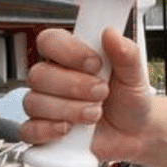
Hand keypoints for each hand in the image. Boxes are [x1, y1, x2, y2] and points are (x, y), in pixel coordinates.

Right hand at [19, 27, 151, 161]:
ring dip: (68, 109)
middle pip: (38, 74)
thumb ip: (125, 54)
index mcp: (71, 57)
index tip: (95, 63)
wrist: (137, 134)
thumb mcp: (134, 75)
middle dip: (73, 86)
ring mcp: (46, 106)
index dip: (68, 51)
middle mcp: (53, 79)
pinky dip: (48, 130)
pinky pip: (29, 130)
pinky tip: (68, 130)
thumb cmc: (130, 100)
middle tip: (101, 92)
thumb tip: (111, 33)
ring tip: (95, 114)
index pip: (49, 41)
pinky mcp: (44, 132)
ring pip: (34, 102)